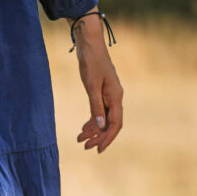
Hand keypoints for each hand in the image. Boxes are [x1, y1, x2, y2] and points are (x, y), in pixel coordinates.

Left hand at [73, 15, 123, 153]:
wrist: (90, 45)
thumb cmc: (91, 63)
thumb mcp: (91, 86)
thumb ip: (95, 107)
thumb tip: (100, 126)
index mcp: (116, 97)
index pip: (115, 123)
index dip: (107, 138)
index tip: (98, 150)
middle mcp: (115, 97)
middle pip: (110, 123)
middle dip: (99, 136)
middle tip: (85, 147)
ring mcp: (109, 95)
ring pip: (104, 118)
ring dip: (93, 130)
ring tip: (80, 140)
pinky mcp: (101, 92)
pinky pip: (99, 111)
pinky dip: (91, 121)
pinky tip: (83, 128)